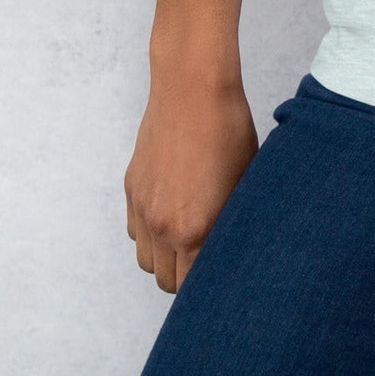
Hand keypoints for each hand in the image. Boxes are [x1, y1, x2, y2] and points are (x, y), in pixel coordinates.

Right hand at [124, 73, 258, 292]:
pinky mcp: (131, 190)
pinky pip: (135, 232)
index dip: (210, 285)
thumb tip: (235, 250)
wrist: (192, 89)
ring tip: (188, 237)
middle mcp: (163, 227)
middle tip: (207, 258)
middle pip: (167, 282)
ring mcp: (143, 209)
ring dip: (165, 258)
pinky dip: (149, 234)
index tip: (222, 276)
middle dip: (187, 277)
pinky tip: (170, 213)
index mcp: (196, 230)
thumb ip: (233, 224)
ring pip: (146, 261)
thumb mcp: (243, 182)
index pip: (196, 286)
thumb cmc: (229, 130)